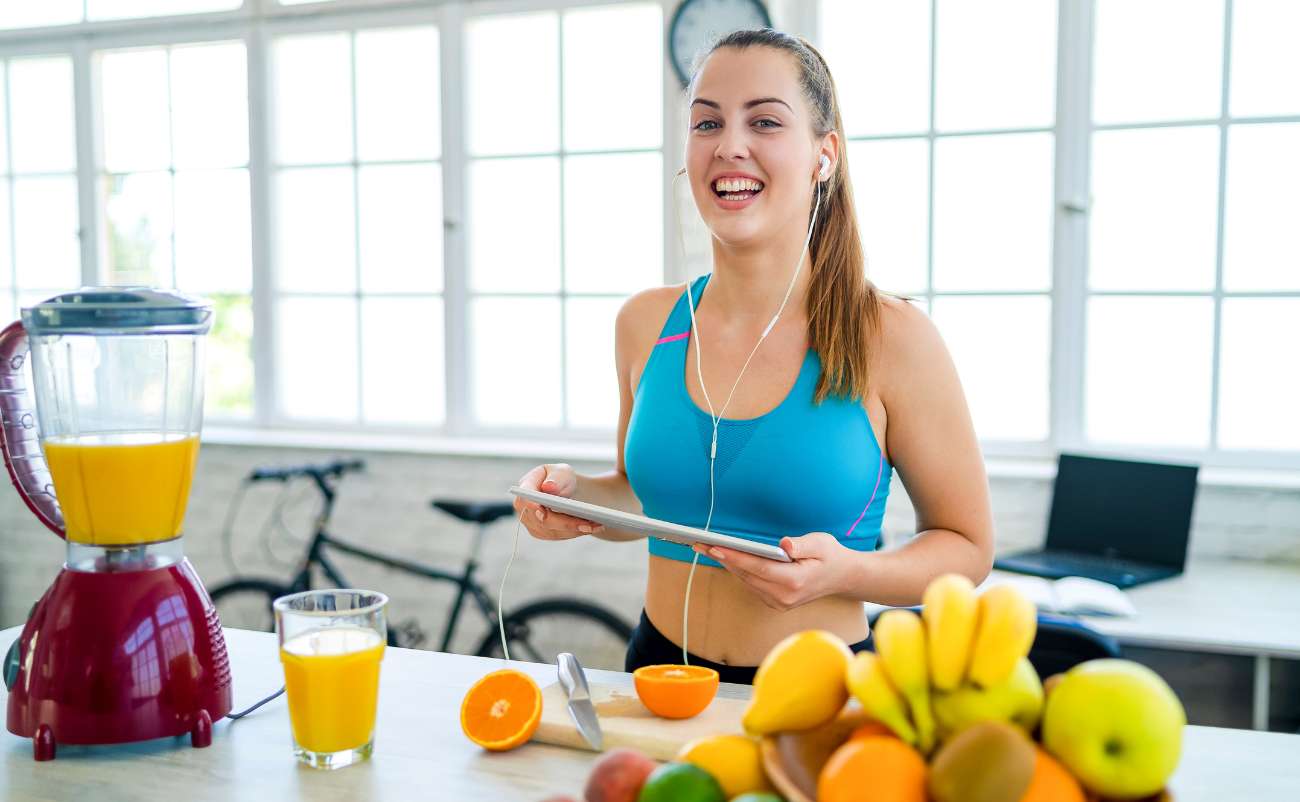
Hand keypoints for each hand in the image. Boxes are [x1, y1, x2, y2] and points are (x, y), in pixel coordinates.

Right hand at [513, 463, 604, 540]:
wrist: (566, 491)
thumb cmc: (562, 478)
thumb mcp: (563, 472)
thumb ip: (556, 478)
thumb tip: (548, 488)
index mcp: (526, 486)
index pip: (525, 497)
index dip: (532, 505)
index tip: (542, 512)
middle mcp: (524, 506)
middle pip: (542, 520)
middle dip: (566, 523)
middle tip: (588, 523)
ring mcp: (531, 522)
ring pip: (553, 531)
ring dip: (576, 529)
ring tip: (597, 524)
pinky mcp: (542, 532)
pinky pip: (559, 536)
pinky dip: (576, 532)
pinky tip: (592, 527)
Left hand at [693, 532, 855, 610]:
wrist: (843, 578)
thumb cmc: (831, 556)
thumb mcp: (822, 543)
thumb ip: (803, 545)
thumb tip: (785, 545)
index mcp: (795, 582)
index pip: (758, 568)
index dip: (734, 557)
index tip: (714, 547)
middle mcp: (784, 596)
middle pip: (747, 575)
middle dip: (722, 558)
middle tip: (698, 543)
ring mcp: (779, 602)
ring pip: (746, 581)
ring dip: (727, 564)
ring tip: (705, 548)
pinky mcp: (776, 602)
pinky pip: (752, 584)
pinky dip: (738, 571)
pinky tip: (725, 557)